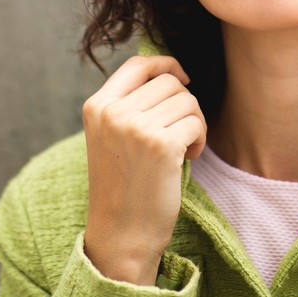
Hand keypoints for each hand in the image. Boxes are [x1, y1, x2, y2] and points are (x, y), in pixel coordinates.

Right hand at [81, 56, 206, 284]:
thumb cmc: (122, 186)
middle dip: (184, 104)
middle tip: (182, 132)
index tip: (183, 77)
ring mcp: (136, 127)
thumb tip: (170, 71)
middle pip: (168, 82)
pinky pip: (196, 123)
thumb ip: (128, 104)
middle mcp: (113, 112)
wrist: (121, 233)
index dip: (165, 63)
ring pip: (187, 100)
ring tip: (183, 148)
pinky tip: (188, 158)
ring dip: (194, 122)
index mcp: (97, 106)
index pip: (137, 64)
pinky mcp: (161, 144)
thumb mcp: (110, 137)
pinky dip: (200, 139)